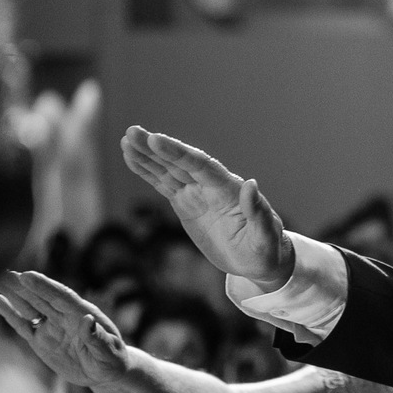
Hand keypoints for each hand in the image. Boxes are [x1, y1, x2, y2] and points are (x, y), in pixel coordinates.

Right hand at [0, 270, 129, 386]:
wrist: (105, 372)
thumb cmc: (112, 360)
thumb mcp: (109, 353)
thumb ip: (98, 338)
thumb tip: (87, 319)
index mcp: (82, 314)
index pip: (61, 297)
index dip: (45, 286)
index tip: (27, 275)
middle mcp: (64, 317)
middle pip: (43, 298)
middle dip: (26, 286)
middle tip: (7, 274)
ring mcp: (51, 327)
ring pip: (31, 308)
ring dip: (16, 295)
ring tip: (0, 280)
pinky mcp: (41, 340)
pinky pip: (24, 326)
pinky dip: (11, 315)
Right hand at [121, 126, 293, 288]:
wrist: (258, 260)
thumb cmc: (267, 248)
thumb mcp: (265, 236)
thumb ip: (258, 211)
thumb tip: (251, 184)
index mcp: (230, 189)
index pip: (201, 166)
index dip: (178, 153)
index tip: (156, 140)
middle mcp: (212, 186)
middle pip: (180, 162)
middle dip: (156, 148)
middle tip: (132, 132)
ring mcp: (198, 193)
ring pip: (168, 170)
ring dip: (147, 155)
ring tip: (126, 139)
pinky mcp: (186, 203)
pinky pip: (164, 184)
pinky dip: (147, 171)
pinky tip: (132, 158)